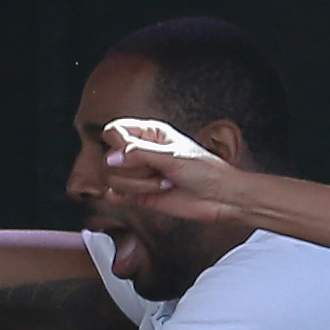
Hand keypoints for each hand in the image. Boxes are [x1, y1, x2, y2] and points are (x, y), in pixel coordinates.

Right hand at [92, 119, 248, 223]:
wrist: (220, 198)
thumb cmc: (205, 171)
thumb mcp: (173, 156)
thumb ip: (140, 154)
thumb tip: (111, 158)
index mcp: (150, 134)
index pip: (114, 131)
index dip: (118, 143)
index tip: (133, 153)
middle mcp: (140, 152)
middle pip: (109, 158)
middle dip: (133, 169)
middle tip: (157, 171)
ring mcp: (139, 174)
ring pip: (113, 178)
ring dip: (138, 185)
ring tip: (163, 184)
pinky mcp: (139, 195)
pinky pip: (115, 195)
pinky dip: (123, 197)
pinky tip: (141, 195)